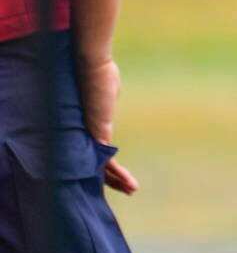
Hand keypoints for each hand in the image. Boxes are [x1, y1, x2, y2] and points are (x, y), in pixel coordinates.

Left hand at [73, 52, 138, 194]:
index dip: (107, 165)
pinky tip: (128, 183)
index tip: (118, 175)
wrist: (91, 62)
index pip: (97, 151)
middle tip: (125, 189)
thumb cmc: (99, 71)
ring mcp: (90, 134)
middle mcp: (87, 133)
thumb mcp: (108, 91)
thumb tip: (108, 93)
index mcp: (90, 125)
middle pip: (97, 163)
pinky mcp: (96, 133)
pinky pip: (105, 161)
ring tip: (132, 190)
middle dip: (112, 178)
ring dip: (117, 181)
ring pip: (101, 167)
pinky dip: (117, 174)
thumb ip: (106, 100)